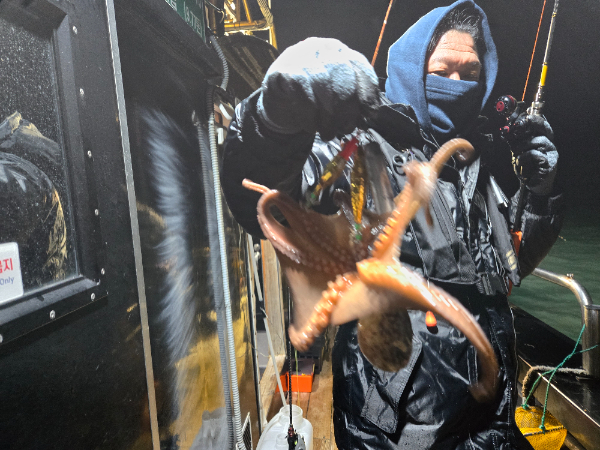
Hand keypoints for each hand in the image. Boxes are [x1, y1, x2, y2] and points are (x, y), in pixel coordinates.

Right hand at [256, 37, 379, 140]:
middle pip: (344, 83)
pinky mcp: (284, 73)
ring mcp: (302, 58)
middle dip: (347, 113)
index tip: (370, 114)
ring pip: (325, 93)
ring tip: (327, 134)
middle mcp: (322, 49)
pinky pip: (304, 100)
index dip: (368, 93)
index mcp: (339, 51)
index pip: (360, 68)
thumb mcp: (335, 93)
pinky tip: (310, 127)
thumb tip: (373, 113)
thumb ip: (354, 97)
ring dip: (328, 121)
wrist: (277, 98)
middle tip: (344, 130)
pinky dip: (310, 119)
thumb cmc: (312, 97)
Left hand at [512, 114, 557, 194]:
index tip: (521, 116)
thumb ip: (516, 141)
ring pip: (538, 140)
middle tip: (518, 126)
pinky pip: (536, 154)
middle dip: (530, 123)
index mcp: (543, 138)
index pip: (541, 123)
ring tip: (515, 151)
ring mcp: (551, 153)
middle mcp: (550, 143)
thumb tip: (507, 130)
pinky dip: (525, 157)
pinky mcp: (550, 163)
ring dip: (522, 145)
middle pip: (544, 127)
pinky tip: (520, 161)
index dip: (532, 117)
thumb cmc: (527, 166)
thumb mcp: (519, 151)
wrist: (532, 184)